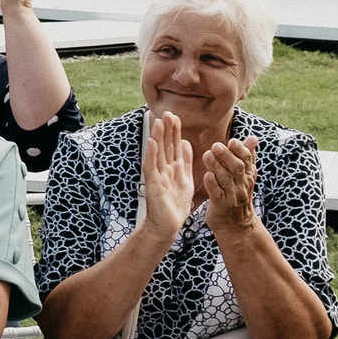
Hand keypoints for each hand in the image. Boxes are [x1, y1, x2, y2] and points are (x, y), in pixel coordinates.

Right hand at [140, 111, 196, 240]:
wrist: (167, 226)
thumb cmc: (175, 205)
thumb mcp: (185, 179)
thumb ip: (185, 162)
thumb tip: (187, 143)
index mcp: (173, 167)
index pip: (174, 145)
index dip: (174, 131)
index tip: (175, 115)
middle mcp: (163, 169)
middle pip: (165, 145)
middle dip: (166, 129)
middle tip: (167, 112)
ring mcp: (157, 176)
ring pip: (157, 153)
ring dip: (158, 137)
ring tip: (158, 121)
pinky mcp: (152, 185)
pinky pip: (151, 167)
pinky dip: (151, 154)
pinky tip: (151, 142)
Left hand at [201, 136, 261, 231]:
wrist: (236, 225)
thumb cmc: (236, 194)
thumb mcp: (245, 176)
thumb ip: (247, 156)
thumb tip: (253, 137)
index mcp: (248, 175)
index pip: (247, 160)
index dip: (240, 150)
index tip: (232, 141)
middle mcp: (242, 185)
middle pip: (237, 168)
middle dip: (227, 156)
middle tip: (216, 145)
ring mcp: (232, 196)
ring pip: (225, 179)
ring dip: (216, 166)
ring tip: (207, 155)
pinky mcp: (221, 206)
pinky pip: (217, 194)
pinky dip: (212, 185)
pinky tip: (207, 176)